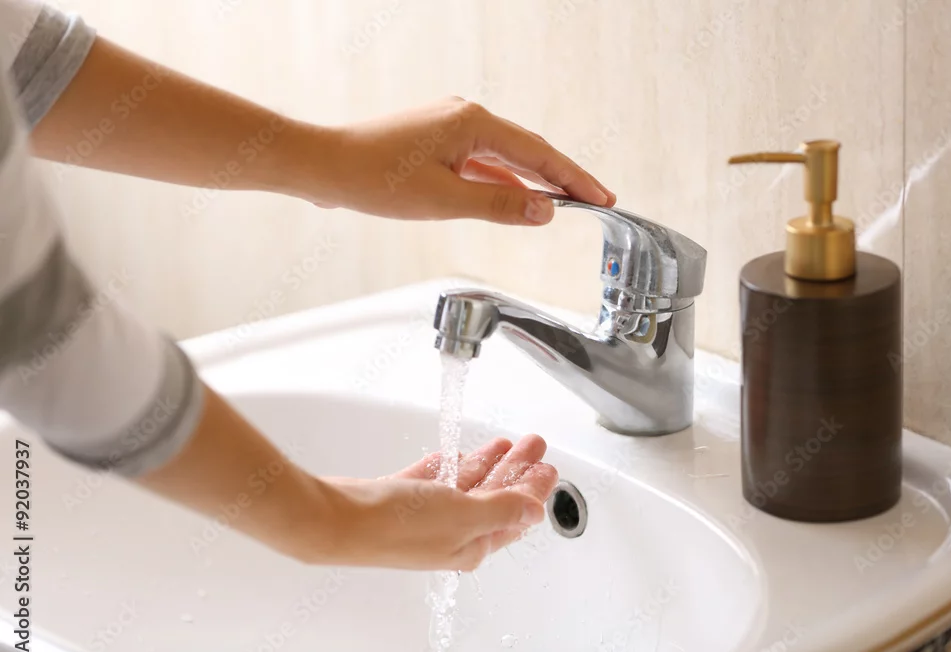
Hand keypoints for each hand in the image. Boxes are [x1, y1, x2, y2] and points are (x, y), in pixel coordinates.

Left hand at [296, 98, 615, 224]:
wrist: (324, 167)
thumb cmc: (374, 179)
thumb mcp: (445, 201)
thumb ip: (499, 206)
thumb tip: (544, 210)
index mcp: (473, 123)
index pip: (539, 154)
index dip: (574, 179)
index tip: (601, 198)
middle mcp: (465, 118)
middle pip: (527, 152)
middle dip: (562, 179)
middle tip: (595, 201)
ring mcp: (450, 129)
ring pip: (504, 159)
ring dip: (531, 182)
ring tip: (564, 204)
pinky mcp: (436, 144)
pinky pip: (481, 164)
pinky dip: (501, 183)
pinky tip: (515, 200)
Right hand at [321, 435, 557, 570]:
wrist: (339, 520)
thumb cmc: (397, 526)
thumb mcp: (464, 515)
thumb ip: (503, 509)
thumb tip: (535, 511)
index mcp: (470, 544)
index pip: (514, 515)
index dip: (533, 489)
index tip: (548, 467)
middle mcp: (450, 533)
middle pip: (494, 497)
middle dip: (517, 470)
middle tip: (534, 445)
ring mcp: (425, 516)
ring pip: (467, 485)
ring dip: (489, 463)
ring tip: (508, 442)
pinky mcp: (401, 498)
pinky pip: (437, 479)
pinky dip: (453, 465)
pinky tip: (464, 452)